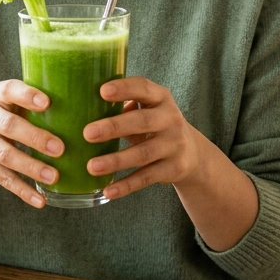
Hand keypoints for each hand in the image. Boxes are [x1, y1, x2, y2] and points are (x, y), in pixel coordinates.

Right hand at [0, 79, 63, 208]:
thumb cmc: (8, 113)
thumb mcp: (15, 101)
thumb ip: (39, 101)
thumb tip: (84, 106)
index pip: (9, 90)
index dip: (26, 96)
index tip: (47, 103)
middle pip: (8, 126)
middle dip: (35, 138)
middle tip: (60, 149)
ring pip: (5, 155)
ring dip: (31, 167)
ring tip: (54, 176)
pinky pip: (3, 179)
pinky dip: (23, 191)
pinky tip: (40, 200)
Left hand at [83, 77, 202, 199]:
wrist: (192, 153)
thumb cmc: (156, 124)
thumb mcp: (148, 109)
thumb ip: (124, 106)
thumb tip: (87, 107)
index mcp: (161, 98)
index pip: (143, 88)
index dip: (124, 88)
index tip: (102, 91)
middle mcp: (171, 119)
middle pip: (142, 122)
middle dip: (114, 127)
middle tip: (88, 133)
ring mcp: (174, 145)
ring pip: (143, 154)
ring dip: (116, 161)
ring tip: (91, 166)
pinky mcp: (173, 168)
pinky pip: (146, 178)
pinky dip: (126, 185)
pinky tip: (108, 191)